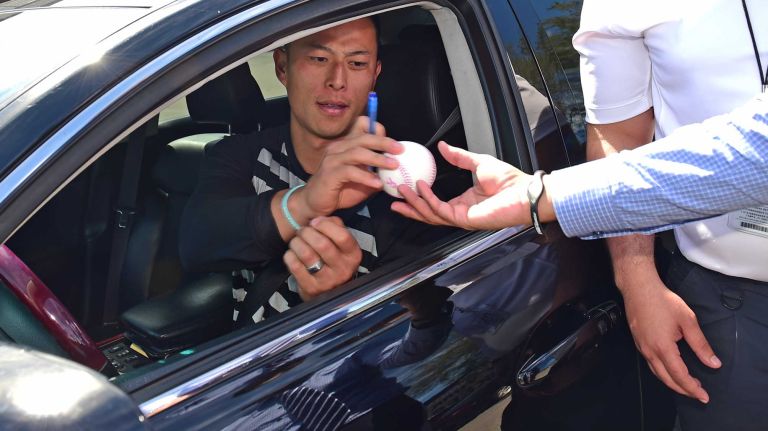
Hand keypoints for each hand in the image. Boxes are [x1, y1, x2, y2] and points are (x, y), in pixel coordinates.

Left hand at [283, 216, 361, 300]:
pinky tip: (292, 254)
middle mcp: (343, 269)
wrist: (328, 291)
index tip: (314, 222)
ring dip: (296, 243)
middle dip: (307, 233)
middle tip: (302, 231)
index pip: (342, 236)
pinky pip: (295, 266)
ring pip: (307, 254)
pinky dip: (290, 256)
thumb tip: (319, 220)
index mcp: (353, 255)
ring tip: (296, 242)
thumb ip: (335, 226)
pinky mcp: (311, 288)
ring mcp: (327, 281)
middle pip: (322, 244)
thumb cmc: (333, 259)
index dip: (325, 225)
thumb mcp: (341, 243)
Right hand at [297, 118, 402, 217]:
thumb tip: (395, 169)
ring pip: (357, 152)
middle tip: (400, 150)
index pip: (361, 127)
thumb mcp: (363, 180)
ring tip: (393, 165)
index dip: (378, 131)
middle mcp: (338, 148)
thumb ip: (376, 172)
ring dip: (377, 158)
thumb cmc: (340, 190)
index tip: (394, 143)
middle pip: (363, 138)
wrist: (316, 204)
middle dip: (383, 142)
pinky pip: (350, 171)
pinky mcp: (329, 173)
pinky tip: (377, 184)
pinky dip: (366, 176)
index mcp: (346, 145)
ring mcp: (332, 159)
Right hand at [391, 141, 532, 229]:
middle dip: (409, 207)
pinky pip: (441, 210)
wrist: (524, 191)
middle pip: (427, 213)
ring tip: (400, 189)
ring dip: (413, 202)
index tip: (405, 187)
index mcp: (463, 202)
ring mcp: (462, 218)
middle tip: (392, 197)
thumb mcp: (478, 162)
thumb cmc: (509, 181)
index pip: (435, 204)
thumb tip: (442, 146)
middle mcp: (460, 212)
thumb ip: (459, 157)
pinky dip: (428, 199)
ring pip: (430, 214)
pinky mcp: (465, 219)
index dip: (418, 198)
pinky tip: (420, 188)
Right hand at [621, 277, 720, 402]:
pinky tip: (671, 369)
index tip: (704, 396)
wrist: (638, 288)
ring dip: (672, 382)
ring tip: (687, 384)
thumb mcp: (688, 320)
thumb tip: (713, 363)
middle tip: (698, 394)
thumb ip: (700, 344)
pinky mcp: (638, 342)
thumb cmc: (662, 301)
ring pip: (657, 373)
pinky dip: (663, 372)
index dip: (693, 388)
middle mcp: (650, 351)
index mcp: (663, 347)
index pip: (680, 375)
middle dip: (683, 390)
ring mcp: (642, 347)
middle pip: (667, 379)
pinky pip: (651, 364)